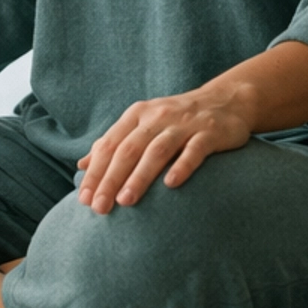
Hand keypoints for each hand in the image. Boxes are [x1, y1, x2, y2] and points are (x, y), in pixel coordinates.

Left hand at [76, 85, 253, 213]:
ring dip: (139, 176)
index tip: (84, 200)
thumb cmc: (176, 119)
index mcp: (137, 115)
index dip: (95, 172)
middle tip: (100, 207)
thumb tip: (82, 164)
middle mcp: (158, 116)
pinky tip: (171, 185)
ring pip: (158, 150)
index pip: (110, 145)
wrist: (225, 100)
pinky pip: (194, 150)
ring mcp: (184, 124)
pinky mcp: (210, 132)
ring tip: (125, 201)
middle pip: (129, 149)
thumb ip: (114, 143)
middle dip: (111, 179)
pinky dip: (182, 166)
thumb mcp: (142, 124)